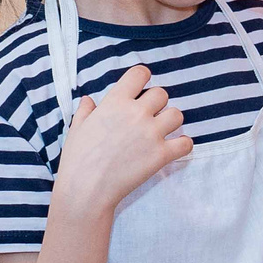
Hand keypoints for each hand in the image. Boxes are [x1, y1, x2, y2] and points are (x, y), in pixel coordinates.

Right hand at [54, 63, 191, 212]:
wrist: (86, 189)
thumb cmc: (77, 159)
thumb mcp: (76, 128)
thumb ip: (86, 111)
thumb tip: (89, 100)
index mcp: (115, 102)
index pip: (140, 74)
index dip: (143, 79)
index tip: (140, 90)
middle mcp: (137, 113)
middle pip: (161, 94)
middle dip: (156, 104)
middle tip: (147, 118)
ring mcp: (151, 133)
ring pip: (177, 114)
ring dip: (171, 121)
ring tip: (161, 132)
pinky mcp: (161, 155)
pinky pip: (186, 143)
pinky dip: (183, 145)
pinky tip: (173, 148)